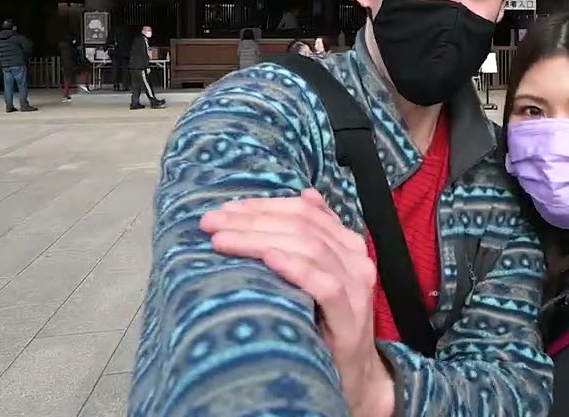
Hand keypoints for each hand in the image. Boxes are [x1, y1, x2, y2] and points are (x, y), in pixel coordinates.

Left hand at [199, 190, 395, 416]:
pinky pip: (324, 285)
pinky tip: (269, 259)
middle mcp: (356, 260)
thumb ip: (315, 237)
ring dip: (259, 240)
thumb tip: (305, 195)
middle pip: (302, 226)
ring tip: (223, 240)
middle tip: (212, 223)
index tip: (224, 210)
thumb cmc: (329, 323)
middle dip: (252, 220)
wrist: (356, 374)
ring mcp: (356, 288)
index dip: (262, 206)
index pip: (304, 211)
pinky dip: (295, 268)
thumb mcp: (322, 275)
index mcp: (347, 244)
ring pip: (308, 248)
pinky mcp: (350, 318)